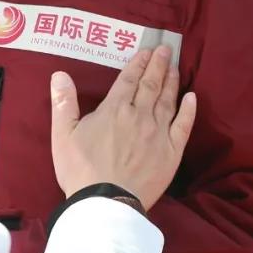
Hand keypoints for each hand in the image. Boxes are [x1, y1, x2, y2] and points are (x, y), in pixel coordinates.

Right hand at [50, 46, 196, 210]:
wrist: (105, 202)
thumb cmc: (80, 169)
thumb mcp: (63, 135)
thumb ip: (64, 103)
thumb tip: (59, 74)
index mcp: (114, 109)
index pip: (129, 79)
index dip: (138, 63)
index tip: (146, 51)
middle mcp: (140, 115)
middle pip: (151, 84)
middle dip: (158, 65)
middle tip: (165, 49)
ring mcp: (158, 133)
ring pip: (168, 101)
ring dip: (172, 81)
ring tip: (175, 67)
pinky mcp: (172, 152)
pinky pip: (183, 126)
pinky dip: (189, 110)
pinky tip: (192, 98)